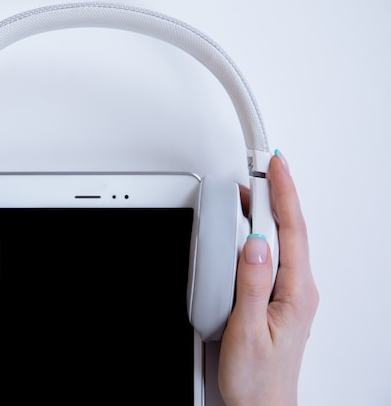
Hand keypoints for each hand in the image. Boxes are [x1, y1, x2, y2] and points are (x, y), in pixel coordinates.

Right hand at [219, 152, 318, 405]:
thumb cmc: (257, 379)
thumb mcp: (247, 331)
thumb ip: (252, 285)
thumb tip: (253, 243)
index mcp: (296, 293)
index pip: (291, 231)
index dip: (283, 194)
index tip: (274, 166)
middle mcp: (298, 290)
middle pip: (289, 230)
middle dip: (276, 194)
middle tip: (261, 166)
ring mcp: (289, 294)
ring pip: (280, 241)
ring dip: (267, 212)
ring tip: (250, 190)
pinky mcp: (276, 298)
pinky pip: (272, 257)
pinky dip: (260, 235)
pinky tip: (249, 229)